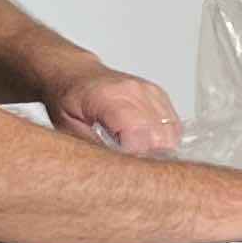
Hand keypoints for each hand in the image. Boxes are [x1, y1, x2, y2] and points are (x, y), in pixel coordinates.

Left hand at [49, 68, 181, 155]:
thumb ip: (96, 149)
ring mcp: (150, 91)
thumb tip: (120, 168)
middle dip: (148, 156)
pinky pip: (173, 125)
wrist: (74, 74)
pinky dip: (163, 138)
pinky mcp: (159, 95)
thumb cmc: (67, 99)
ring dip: (158, 148)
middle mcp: (134, 91)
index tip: (123, 164)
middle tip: (128, 160)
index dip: (135, 157)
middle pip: (160, 137)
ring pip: (171, 133)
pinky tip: (143, 139)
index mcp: (108, 98)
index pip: (139, 134)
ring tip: (134, 148)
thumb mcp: (68, 129)